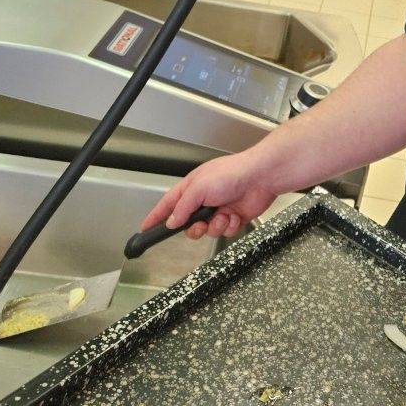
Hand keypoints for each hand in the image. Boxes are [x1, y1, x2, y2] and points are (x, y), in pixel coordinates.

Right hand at [141, 151, 279, 240]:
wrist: (260, 177)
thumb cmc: (231, 174)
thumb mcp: (199, 188)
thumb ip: (183, 207)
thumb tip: (171, 221)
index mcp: (192, 188)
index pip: (168, 204)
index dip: (156, 217)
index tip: (145, 228)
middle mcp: (204, 199)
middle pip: (188, 224)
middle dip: (195, 228)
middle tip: (201, 224)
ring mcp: (219, 208)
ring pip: (207, 230)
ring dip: (215, 226)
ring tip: (224, 215)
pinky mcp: (233, 217)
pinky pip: (224, 231)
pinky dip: (229, 226)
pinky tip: (235, 215)